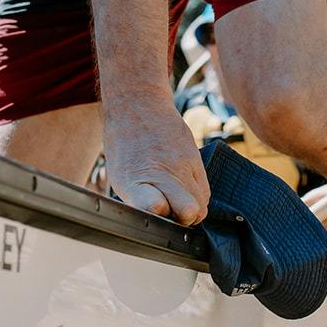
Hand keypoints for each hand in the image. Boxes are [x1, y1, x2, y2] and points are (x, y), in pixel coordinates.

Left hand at [102, 103, 208, 224]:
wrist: (139, 105)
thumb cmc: (125, 146)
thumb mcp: (121, 176)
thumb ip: (140, 200)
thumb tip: (157, 220)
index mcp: (135, 181)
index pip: (154, 205)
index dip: (159, 214)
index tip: (157, 215)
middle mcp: (163, 173)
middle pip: (190, 211)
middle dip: (183, 220)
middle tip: (171, 215)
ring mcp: (183, 165)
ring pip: (201, 206)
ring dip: (191, 209)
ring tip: (176, 199)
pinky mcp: (196, 158)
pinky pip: (205, 191)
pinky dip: (197, 196)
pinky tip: (183, 187)